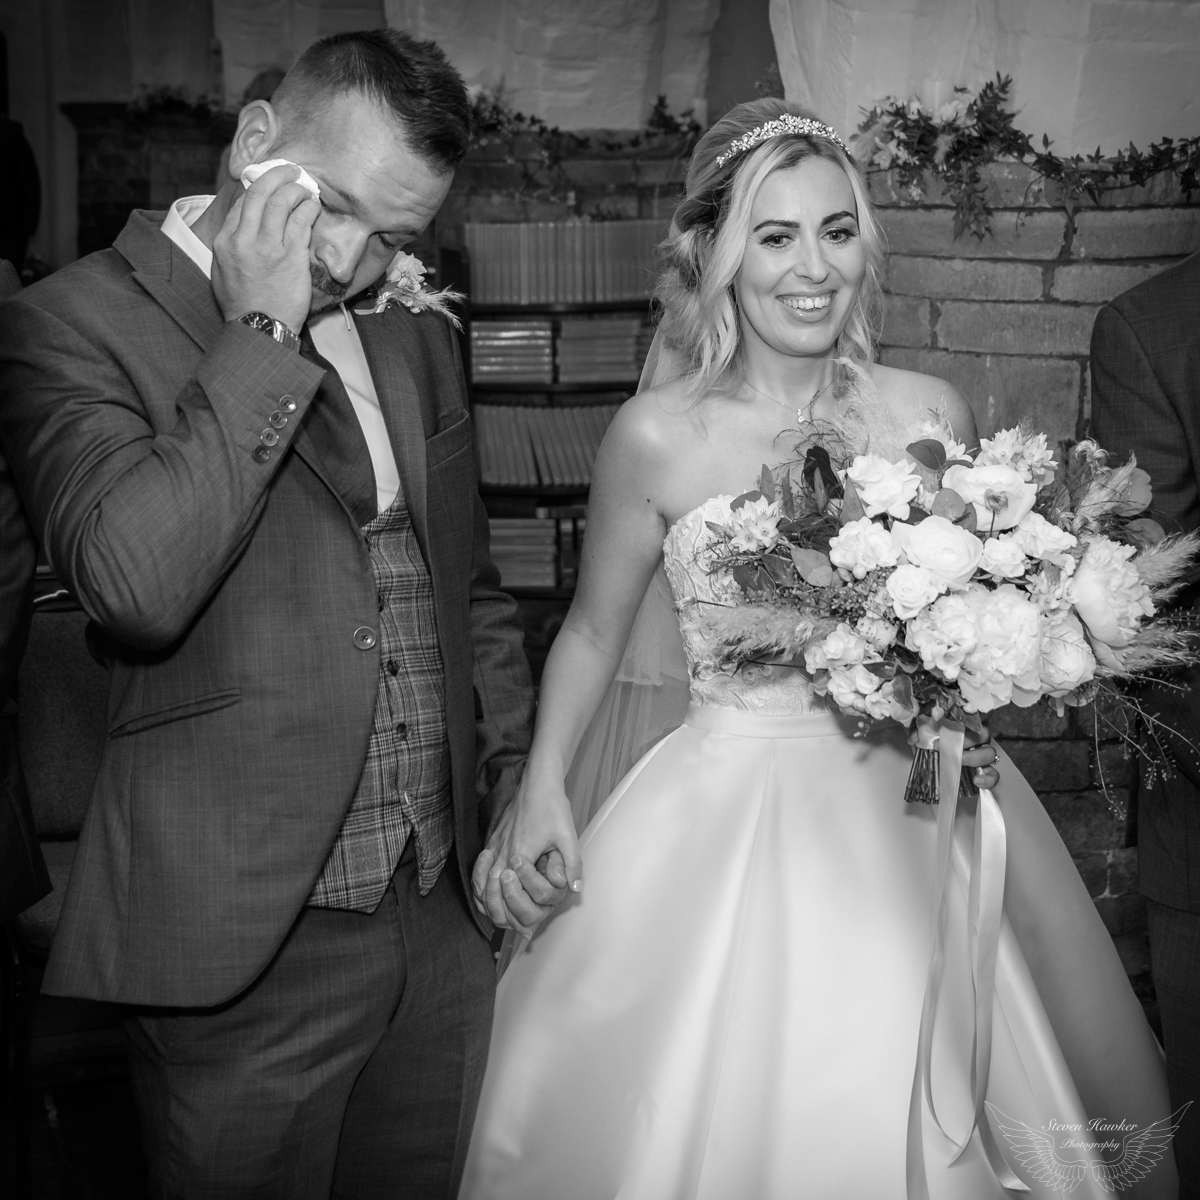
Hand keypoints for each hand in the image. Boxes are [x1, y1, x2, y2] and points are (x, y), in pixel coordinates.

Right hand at [211, 164, 320, 334]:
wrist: (259, 329)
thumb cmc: (244, 305)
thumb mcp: (223, 270)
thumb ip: (232, 245)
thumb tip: (243, 224)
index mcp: (225, 240)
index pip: (242, 201)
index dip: (259, 186)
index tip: (272, 184)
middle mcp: (243, 238)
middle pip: (259, 191)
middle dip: (278, 174)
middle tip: (292, 171)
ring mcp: (268, 246)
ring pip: (282, 200)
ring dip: (296, 189)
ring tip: (306, 189)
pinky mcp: (291, 256)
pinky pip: (301, 221)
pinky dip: (309, 208)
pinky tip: (314, 207)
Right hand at [471, 775, 582, 935]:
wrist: (536, 782)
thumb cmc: (552, 807)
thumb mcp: (568, 835)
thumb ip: (572, 864)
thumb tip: (575, 889)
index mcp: (519, 854)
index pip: (509, 893)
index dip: (517, 913)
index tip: (527, 928)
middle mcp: (501, 853)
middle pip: (491, 894)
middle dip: (503, 915)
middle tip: (516, 928)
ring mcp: (493, 847)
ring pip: (481, 884)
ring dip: (489, 904)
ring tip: (503, 919)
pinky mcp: (491, 842)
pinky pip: (479, 872)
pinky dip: (480, 888)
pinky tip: (488, 898)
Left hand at [906, 722, 1000, 790]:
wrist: (934, 764)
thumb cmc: (931, 744)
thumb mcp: (922, 735)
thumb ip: (917, 731)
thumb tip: (913, 738)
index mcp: (965, 726)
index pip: (972, 717)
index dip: (962, 720)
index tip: (944, 724)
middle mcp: (978, 739)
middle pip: (983, 734)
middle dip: (965, 740)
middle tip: (945, 746)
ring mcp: (983, 755)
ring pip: (989, 753)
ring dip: (974, 757)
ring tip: (959, 761)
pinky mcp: (986, 773)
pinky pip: (994, 775)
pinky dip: (988, 778)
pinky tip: (976, 780)